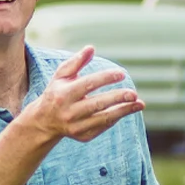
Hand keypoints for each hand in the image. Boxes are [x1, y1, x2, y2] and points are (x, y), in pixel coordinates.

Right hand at [26, 46, 143, 143]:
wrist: (44, 122)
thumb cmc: (56, 93)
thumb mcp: (61, 76)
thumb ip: (76, 62)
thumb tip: (91, 48)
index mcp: (63, 94)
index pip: (88, 84)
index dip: (106, 78)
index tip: (122, 74)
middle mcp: (69, 112)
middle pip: (98, 104)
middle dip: (118, 98)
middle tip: (134, 93)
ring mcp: (76, 126)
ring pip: (104, 119)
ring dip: (124, 111)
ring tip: (140, 104)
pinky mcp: (83, 136)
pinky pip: (103, 126)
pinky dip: (116, 118)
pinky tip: (126, 110)